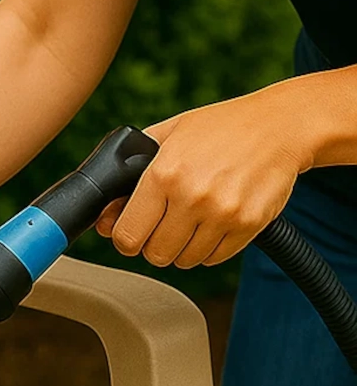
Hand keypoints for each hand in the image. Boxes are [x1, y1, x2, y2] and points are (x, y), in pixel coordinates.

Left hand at [95, 85, 312, 267]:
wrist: (282, 124)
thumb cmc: (219, 128)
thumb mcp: (167, 135)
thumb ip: (130, 177)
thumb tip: (104, 221)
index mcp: (164, 174)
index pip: (127, 237)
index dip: (126, 238)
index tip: (134, 232)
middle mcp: (192, 196)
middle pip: (155, 254)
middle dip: (155, 244)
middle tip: (166, 224)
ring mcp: (223, 213)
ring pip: (184, 260)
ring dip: (183, 248)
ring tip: (193, 220)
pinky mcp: (249, 225)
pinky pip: (214, 258)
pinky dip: (210, 248)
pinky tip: (214, 222)